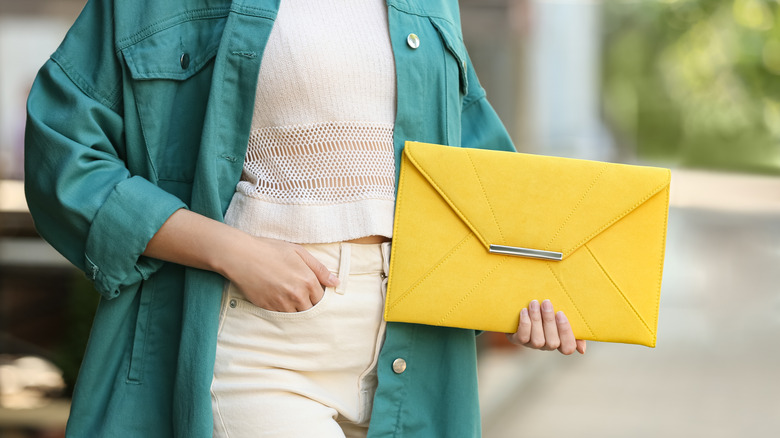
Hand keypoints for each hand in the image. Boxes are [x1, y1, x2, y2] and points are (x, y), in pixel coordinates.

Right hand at [222, 237, 339, 311]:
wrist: (241, 256)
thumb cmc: (270, 250)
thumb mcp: (299, 252)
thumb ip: (319, 269)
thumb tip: (336, 282)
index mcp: (308, 280)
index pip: (322, 298)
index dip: (318, 294)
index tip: (312, 289)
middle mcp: (297, 295)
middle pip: (311, 309)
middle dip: (309, 303)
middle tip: (299, 292)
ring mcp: (282, 304)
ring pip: (297, 315)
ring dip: (296, 308)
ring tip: (288, 294)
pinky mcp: (268, 308)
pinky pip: (282, 315)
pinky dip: (283, 309)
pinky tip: (278, 296)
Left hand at [506, 299, 585, 354]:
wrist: (518, 310)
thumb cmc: (546, 312)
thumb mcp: (560, 318)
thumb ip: (575, 330)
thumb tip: (581, 350)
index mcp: (560, 341)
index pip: (568, 348)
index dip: (566, 332)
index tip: (561, 313)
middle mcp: (546, 346)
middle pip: (553, 342)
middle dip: (549, 321)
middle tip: (546, 302)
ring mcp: (531, 344)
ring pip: (537, 340)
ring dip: (536, 320)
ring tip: (534, 303)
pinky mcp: (517, 340)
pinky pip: (522, 338)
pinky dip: (524, 324)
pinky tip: (524, 311)